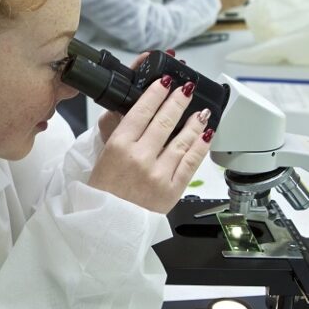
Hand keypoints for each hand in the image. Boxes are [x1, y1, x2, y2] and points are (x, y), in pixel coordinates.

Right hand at [90, 67, 211, 213]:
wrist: (109, 226)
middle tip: (186, 89)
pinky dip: (200, 146)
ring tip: (201, 112)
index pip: (141, 111)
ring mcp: (158, 173)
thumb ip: (116, 133)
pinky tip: (206, 135)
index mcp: (118, 146)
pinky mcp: (172, 189)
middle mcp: (139, 157)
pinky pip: (191, 162)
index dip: (156, 93)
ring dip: (194, 122)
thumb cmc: (103, 193)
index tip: (164, 82)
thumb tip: (126, 111)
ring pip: (181, 140)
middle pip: (164, 121)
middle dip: (178, 101)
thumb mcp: (102, 157)